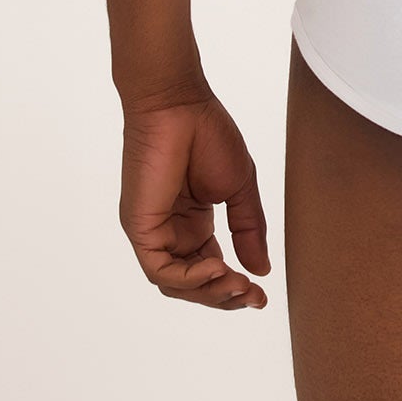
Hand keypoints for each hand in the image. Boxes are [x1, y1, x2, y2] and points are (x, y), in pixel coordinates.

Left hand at [119, 89, 271, 309]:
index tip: (261, 293)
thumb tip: (261, 269)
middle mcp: (169, 231)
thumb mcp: (239, 187)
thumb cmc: (207, 133)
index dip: (234, 285)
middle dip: (223, 296)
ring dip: (209, 291)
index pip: (209, 267)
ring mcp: (152, 231)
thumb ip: (248, 228)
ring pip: (175, 283)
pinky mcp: (140, 228)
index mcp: (191, 221)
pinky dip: (190, 277)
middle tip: (253, 297)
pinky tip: (218, 267)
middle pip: (192, 283)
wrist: (178, 103)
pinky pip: (160, 269)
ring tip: (238, 286)